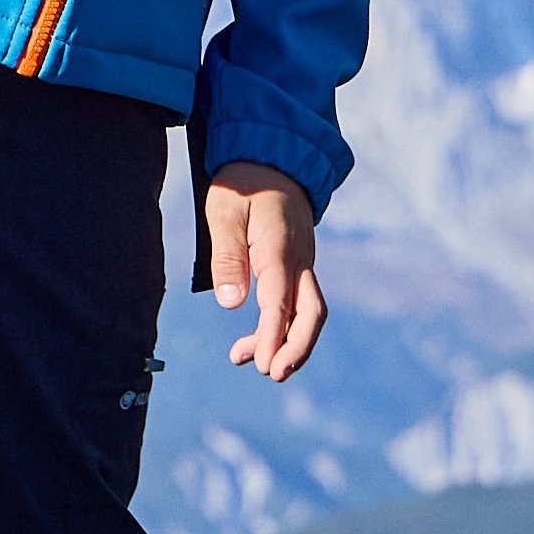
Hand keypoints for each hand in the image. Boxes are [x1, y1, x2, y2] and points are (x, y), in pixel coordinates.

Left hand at [202, 164, 327, 379]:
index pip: (279, 300)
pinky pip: (297, 302)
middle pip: (311, 312)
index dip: (273, 335)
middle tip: (273, 374)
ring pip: (307, 311)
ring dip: (286, 342)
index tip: (263, 364)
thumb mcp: (222, 212)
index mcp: (280, 246)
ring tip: (249, 362)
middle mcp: (299, 258)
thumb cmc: (243, 183)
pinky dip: (282, 326)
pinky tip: (255, 341)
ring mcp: (303, 263)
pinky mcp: (297, 266)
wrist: (274, 159)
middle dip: (296, 348)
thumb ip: (226, 257)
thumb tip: (230, 303)